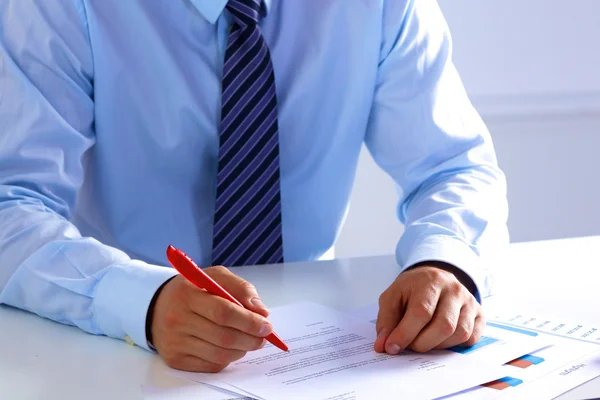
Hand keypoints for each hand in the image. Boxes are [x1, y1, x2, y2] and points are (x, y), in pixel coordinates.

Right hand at [150, 267, 271, 371]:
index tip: (266, 325)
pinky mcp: (176, 359)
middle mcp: (178, 319)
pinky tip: (231, 347)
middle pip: (224, 337)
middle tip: (263, 337)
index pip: (223, 312)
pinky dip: (228, 358)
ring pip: (220, 354)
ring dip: (242, 350)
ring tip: (249, 341)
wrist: (157, 306)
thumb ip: (241, 288)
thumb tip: (261, 311)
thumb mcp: (215, 277)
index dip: (249, 321)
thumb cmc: (193, 290)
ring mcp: (175, 342)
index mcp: (188, 294)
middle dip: (251, 339)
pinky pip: (211, 365)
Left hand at [374, 264, 483, 354]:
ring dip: (438, 346)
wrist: (433, 277)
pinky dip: (454, 345)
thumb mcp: (392, 297)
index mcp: (430, 281)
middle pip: (444, 325)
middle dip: (422, 343)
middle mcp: (454, 289)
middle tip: (409, 346)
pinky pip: (472, 338)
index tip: (392, 347)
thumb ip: (386, 320)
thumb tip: (383, 346)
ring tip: (423, 341)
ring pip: (460, 333)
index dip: (405, 334)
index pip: (421, 312)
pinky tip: (440, 339)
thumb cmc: (411, 289)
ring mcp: (470, 301)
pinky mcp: (479, 313)